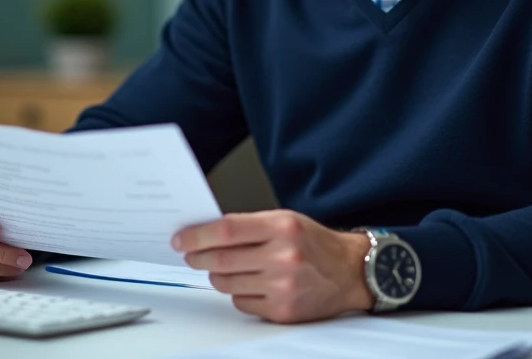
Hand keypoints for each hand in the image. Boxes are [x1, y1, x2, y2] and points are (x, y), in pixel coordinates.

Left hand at [174, 210, 374, 323]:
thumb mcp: (286, 220)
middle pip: (222, 259)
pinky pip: (241, 303)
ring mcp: (283, 287)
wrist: (350, 272)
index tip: (181, 239)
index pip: (227, 230)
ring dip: (217, 275)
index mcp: (283, 227)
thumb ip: (249, 225)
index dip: (197, 235)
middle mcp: (283, 256)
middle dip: (198, 257)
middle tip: (190, 254)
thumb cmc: (315, 243)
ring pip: (227, 283)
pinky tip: (249, 283)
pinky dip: (238, 293)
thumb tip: (206, 233)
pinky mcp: (283, 311)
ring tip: (225, 267)